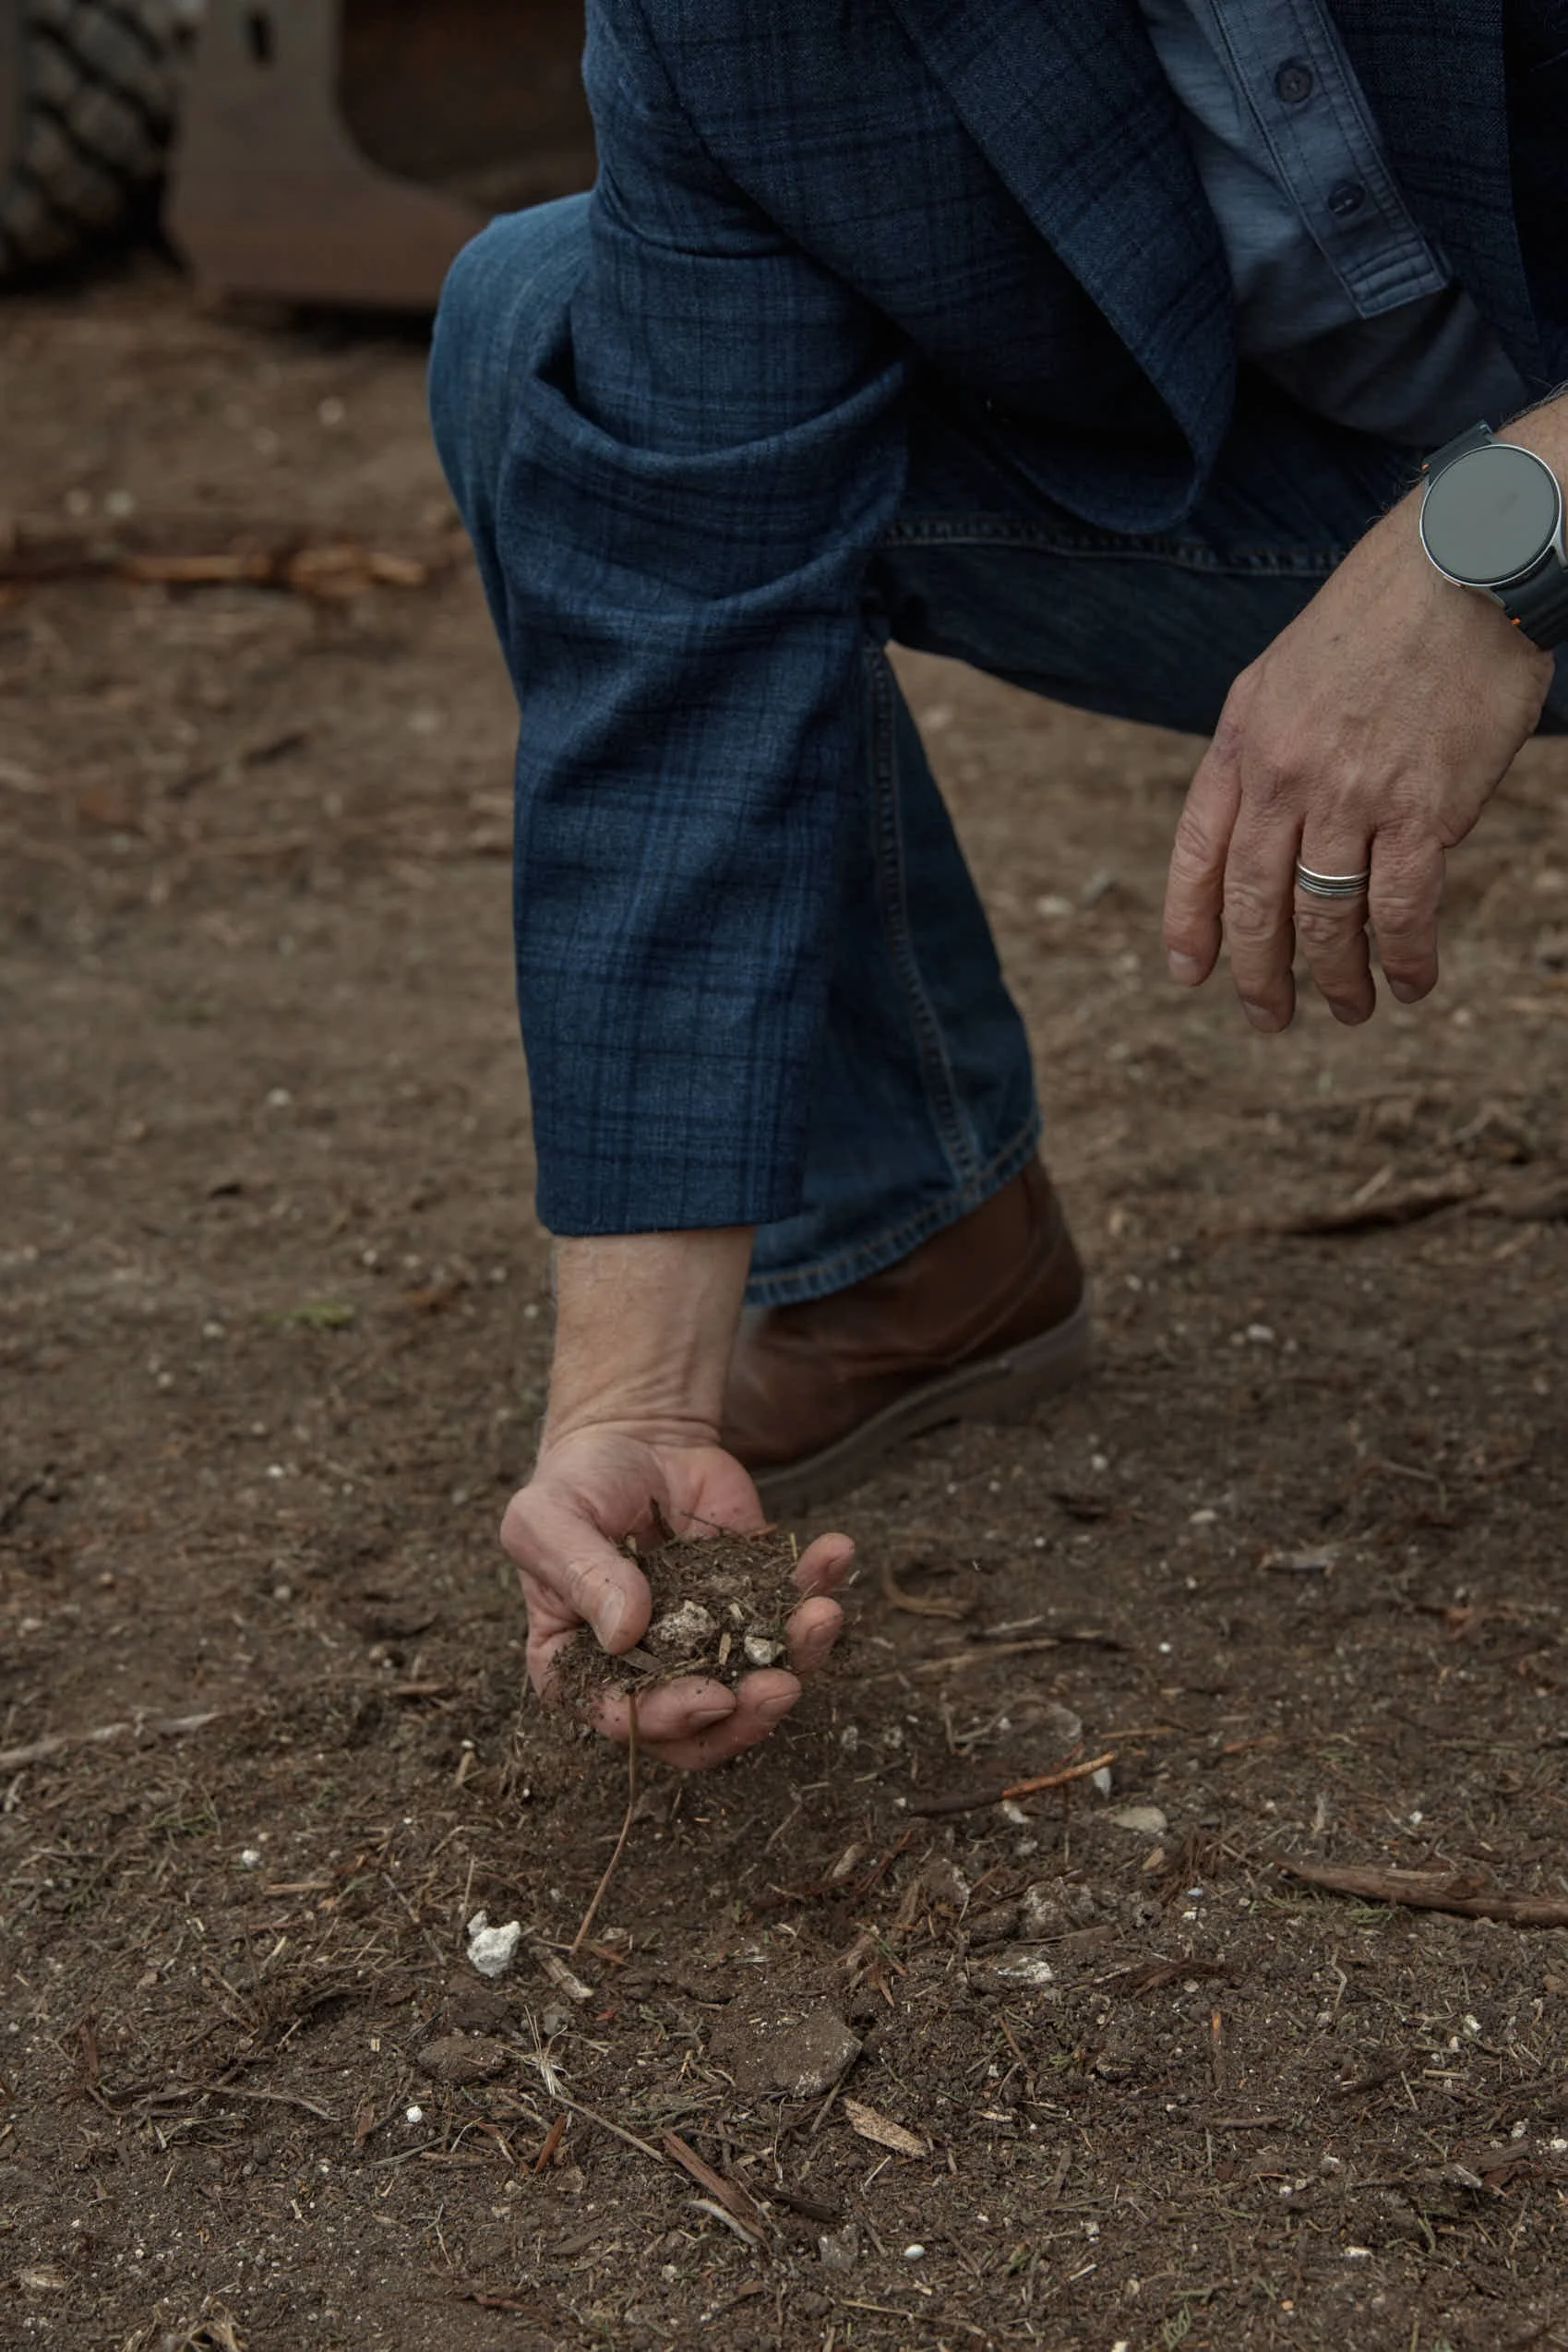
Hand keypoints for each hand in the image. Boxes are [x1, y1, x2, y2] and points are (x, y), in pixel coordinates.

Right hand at [501, 1421, 851, 1769]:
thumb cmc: (574, 1486)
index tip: (715, 1697)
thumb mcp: (547, 1520)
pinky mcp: (753, 1599)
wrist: (632, 1440)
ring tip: (824, 1613)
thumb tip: (625, 1634)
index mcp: (584, 1669)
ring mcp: (709, 1639)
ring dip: (800, 1655)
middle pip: (703, 1726)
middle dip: (749, 1716)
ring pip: (761, 1675)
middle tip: (784, 1685)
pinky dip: (820, 1585)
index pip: (625, 1718)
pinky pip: (792, 1607)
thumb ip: (580, 1576)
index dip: (669, 1719)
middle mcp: (651, 1670)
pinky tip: (835, 1554)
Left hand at [1163, 484, 1553, 1029]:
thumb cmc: (1380, 614)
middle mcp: (1285, 775)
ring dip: (1335, 978)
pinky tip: (1410, 981)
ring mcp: (1352, 796)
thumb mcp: (1285, 673)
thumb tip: (1277, 836)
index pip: (1197, 853)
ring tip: (1347, 1009)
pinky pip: (1401, 909)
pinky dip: (1403, 957)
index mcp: (1243, 739)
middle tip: (1269, 1017)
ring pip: (1326, 918)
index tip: (1190, 972)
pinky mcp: (1424, 808)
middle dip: (1259, 975)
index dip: (1191, 922)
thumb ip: (1267, 753)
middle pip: (1256, 903)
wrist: (1464, 563)